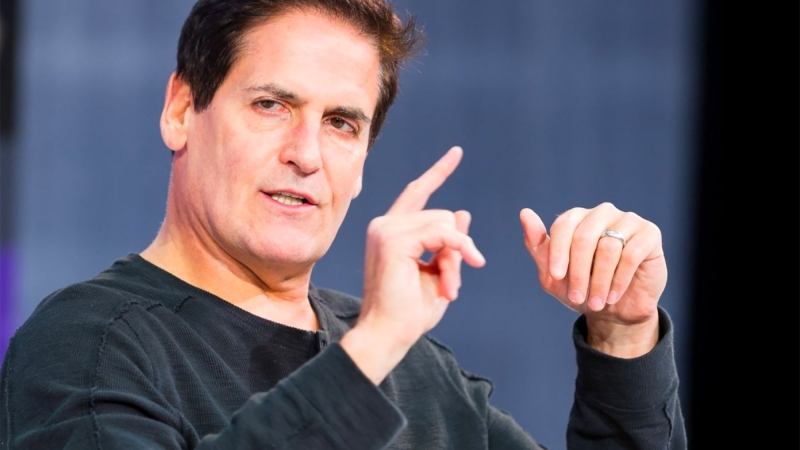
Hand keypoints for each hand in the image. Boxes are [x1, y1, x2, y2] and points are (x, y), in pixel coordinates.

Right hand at [341, 147, 485, 382]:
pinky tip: (456, 278)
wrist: (387, 335)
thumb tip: (463, 211)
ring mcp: (386, 229)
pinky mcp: (393, 240)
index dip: (438, 172)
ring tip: (450, 289)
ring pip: (445, 223)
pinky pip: (442, 233)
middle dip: (457, 249)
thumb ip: (449, 244)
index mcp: (391, 231)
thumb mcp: (438, 273)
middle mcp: (384, 225)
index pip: (418, 192)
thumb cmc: (409, 312)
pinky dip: (457, 252)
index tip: (456, 153)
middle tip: (454, 286)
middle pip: (443, 215)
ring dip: (456, 258)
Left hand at [519, 203, 666, 356]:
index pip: (563, 225)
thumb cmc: (582, 287)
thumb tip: (524, 213)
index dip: (557, 252)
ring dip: (599, 281)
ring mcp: (628, 220)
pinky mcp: (650, 234)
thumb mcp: (553, 273)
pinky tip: (613, 295)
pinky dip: (618, 279)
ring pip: (607, 248)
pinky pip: (631, 254)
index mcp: (578, 217)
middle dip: (578, 272)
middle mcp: (603, 213)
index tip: (555, 277)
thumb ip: (537, 244)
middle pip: (584, 237)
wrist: (616, 311)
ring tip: (596, 302)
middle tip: (577, 298)